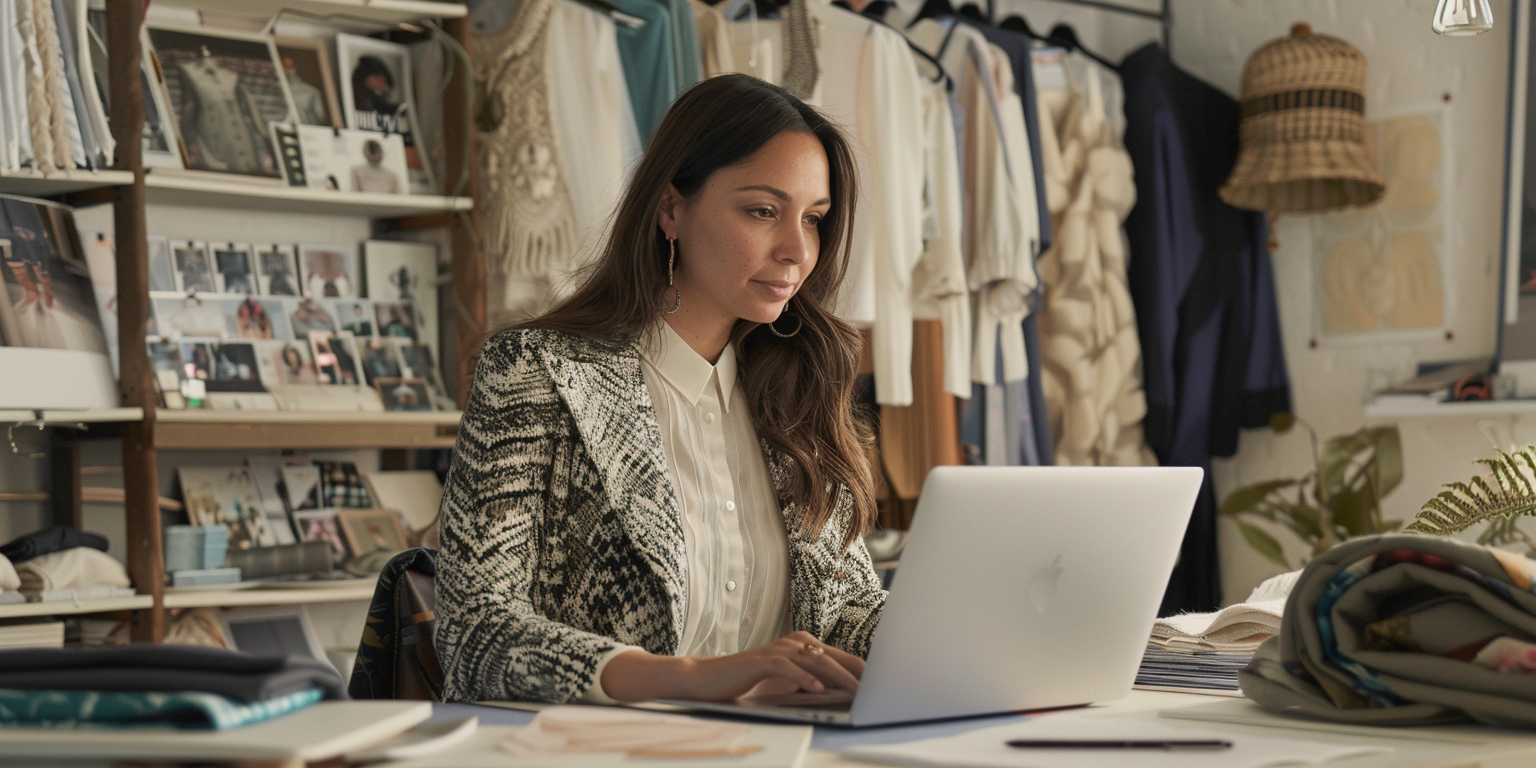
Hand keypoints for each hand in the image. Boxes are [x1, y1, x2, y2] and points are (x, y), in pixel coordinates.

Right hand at [681, 632, 865, 701]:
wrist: (710, 679)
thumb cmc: (750, 681)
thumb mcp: (785, 681)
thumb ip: (809, 680)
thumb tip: (840, 691)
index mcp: (801, 645)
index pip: (838, 656)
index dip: (859, 668)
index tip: (880, 682)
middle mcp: (793, 642)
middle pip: (832, 657)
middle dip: (856, 673)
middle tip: (877, 687)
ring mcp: (777, 649)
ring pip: (815, 661)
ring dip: (838, 677)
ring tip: (856, 691)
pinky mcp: (762, 661)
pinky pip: (788, 668)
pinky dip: (804, 677)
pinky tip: (817, 688)